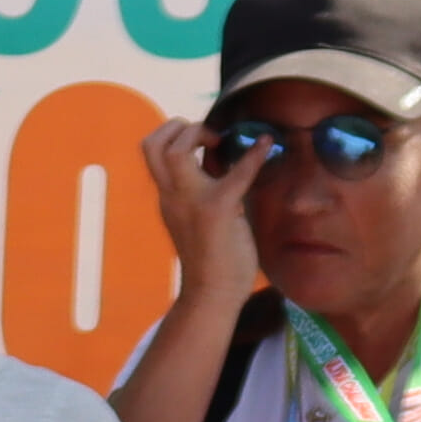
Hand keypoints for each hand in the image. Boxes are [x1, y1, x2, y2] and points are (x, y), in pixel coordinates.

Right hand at [141, 111, 263, 280]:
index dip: (175, 134)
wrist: (212, 294)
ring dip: (199, 133)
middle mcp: (172, 196)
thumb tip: (220, 164)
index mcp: (168, 197)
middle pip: (152, 144)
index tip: (204, 141)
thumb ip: (201, 191)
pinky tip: (268, 143)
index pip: (152, 152)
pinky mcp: (218, 209)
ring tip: (221, 141)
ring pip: (173, 151)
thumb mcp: (197, 218)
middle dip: (180, 127)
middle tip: (209, 138)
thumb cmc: (211, 259)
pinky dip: (254, 155)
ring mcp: (191, 201)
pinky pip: (235, 173)